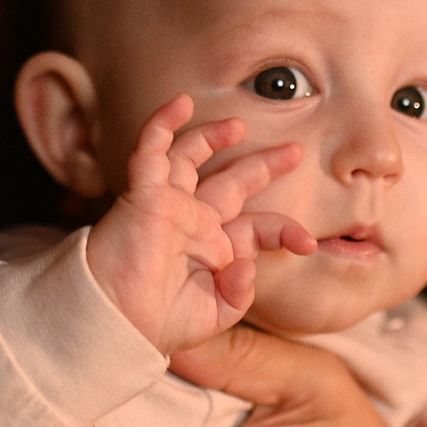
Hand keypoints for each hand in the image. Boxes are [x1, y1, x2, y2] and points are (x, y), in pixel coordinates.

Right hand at [86, 95, 312, 355]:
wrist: (119, 324)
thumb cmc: (160, 323)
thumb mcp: (215, 313)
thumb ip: (240, 291)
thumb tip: (248, 263)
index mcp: (214, 250)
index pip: (256, 227)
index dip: (284, 230)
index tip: (307, 244)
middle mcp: (194, 223)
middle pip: (233, 183)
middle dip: (263, 166)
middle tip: (294, 151)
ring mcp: (170, 204)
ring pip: (190, 158)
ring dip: (214, 137)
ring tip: (240, 124)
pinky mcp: (145, 194)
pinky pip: (151, 150)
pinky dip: (163, 124)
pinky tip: (180, 103)